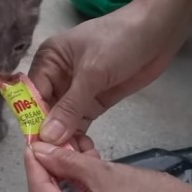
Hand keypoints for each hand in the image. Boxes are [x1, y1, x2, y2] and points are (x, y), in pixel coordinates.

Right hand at [29, 0, 190, 143]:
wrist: (159, 31)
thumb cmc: (119, 42)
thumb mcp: (92, 73)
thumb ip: (70, 107)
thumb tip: (47, 137)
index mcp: (48, 61)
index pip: (32, 93)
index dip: (32, 118)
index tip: (36, 145)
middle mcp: (57, 76)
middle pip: (45, 109)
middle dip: (49, 132)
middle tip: (54, 157)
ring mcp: (76, 90)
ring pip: (62, 119)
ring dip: (64, 137)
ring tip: (70, 159)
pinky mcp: (93, 101)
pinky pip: (79, 122)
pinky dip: (78, 136)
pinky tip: (80, 152)